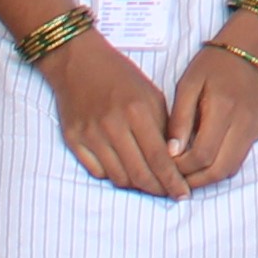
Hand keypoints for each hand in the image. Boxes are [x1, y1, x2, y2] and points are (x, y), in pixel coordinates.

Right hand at [42, 34, 181, 197]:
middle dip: (157, 189)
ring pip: (118, 178)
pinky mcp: (74, 140)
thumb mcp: (151, 94)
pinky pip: (97, 172)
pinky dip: (113, 175)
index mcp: (137, 111)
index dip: (173, 181)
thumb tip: (176, 160)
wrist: (79, 63)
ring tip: (148, 182)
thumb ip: (164, 127)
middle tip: (168, 194)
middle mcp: (113, 126)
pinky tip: (124, 170)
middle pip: (139, 174)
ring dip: (136, 185)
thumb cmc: (120, 76)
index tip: (183, 194)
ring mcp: (91, 135)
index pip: (160, 158)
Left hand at [163, 32, 257, 182]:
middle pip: (221, 169)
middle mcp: (247, 120)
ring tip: (190, 172)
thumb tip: (172, 153)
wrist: (249, 49)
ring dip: (210, 175)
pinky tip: (209, 154)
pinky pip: (243, 153)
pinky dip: (224, 160)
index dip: (182, 168)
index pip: (203, 154)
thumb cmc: (212, 65)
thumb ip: (180, 119)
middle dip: (196, 181)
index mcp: (224, 106)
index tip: (167, 166)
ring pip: (234, 167)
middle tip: (177, 181)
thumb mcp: (187, 85)